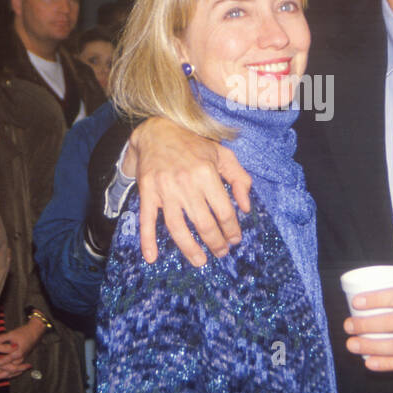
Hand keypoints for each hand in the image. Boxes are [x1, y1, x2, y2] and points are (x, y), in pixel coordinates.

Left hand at [0, 321, 45, 381]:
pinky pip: (11, 373)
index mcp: (18, 353)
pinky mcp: (19, 363)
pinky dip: (3, 375)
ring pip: (7, 374)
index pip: (3, 360)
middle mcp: (19, 360)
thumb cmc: (24, 332)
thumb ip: (0, 338)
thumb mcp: (11, 333)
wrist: (35, 333)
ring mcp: (20, 362)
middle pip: (5, 372)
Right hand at [127, 117, 253, 266]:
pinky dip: (147, 241)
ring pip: (177, 228)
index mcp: (207, 174)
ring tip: (200, 261)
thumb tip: (246, 207)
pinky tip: (151, 257)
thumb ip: (240, 179)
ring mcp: (164, 190)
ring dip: (190, 249)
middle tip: (221, 252)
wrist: (158, 131)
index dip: (232, 229)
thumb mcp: (224, 155)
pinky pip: (146, 221)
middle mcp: (186, 184)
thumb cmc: (195, 145)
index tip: (235, 239)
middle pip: (203, 224)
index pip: (224, 211)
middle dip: (215, 243)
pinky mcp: (147, 192)